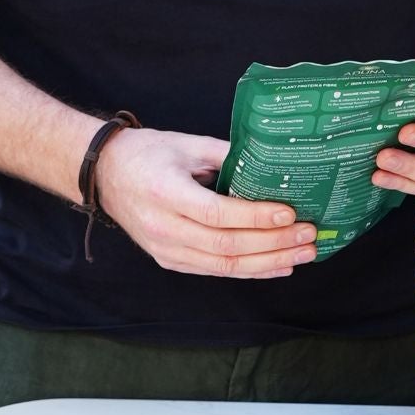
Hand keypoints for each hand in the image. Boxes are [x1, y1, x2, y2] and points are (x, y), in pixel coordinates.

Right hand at [94, 128, 318, 278]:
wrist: (105, 175)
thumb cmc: (148, 153)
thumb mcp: (188, 144)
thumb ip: (229, 155)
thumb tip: (274, 164)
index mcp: (165, 193)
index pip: (217, 214)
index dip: (256, 217)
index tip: (290, 213)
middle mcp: (163, 228)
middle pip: (226, 246)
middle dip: (273, 244)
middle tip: (310, 235)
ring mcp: (165, 250)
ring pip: (224, 266)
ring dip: (268, 262)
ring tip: (304, 254)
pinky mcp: (170, 260)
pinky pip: (215, 270)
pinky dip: (250, 270)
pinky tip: (279, 265)